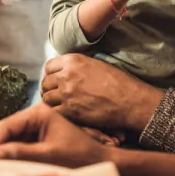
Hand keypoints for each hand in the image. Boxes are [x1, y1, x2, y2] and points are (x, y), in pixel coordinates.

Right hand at [0, 104, 111, 167]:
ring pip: (13, 140)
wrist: (101, 161)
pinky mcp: (41, 138)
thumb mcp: (48, 155)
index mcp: (39, 113)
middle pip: (8, 132)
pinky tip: (10, 165)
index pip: (8, 125)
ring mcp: (38, 127)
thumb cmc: (79, 155)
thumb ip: (21, 153)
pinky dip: (16, 156)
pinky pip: (22, 146)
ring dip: (5, 154)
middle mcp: (36, 116)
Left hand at [40, 54, 162, 131]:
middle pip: (45, 82)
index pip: (49, 66)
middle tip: (53, 94)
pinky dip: (56, 114)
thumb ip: (78, 65)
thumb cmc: (118, 82)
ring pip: (46, 98)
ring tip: (57, 105)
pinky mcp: (70, 111)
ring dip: (50, 102)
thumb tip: (69, 69)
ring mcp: (66, 94)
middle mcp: (66, 75)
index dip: (50, 74)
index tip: (53, 80)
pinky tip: (63, 114)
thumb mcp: (96, 64)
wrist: (129, 100)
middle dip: (48, 89)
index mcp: (73, 61)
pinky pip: (53, 112)